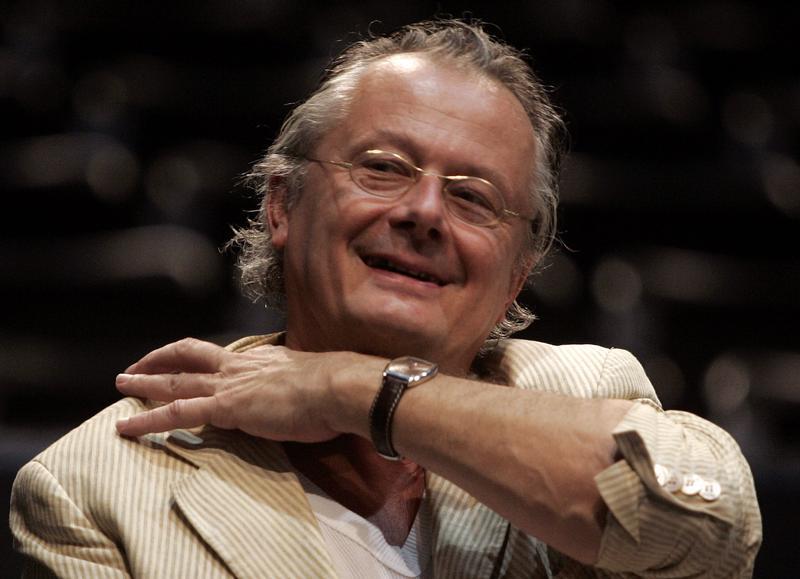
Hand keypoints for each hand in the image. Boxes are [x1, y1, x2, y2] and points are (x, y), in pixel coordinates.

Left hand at [114, 338, 352, 441]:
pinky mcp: (224, 407)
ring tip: (121, 386)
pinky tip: (127, 427)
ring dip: (144, 383)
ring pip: (175, 380)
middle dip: (159, 360)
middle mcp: (238, 366)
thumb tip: (298, 392)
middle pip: (188, 356)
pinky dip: (147, 419)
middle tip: (137, 366)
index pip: (219, 357)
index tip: (188, 365)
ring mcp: (228, 385)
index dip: (199, 360)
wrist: (334, 388)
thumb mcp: (307, 378)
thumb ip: (292, 383)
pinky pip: (176, 412)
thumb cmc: (331, 388)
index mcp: (258, 359)